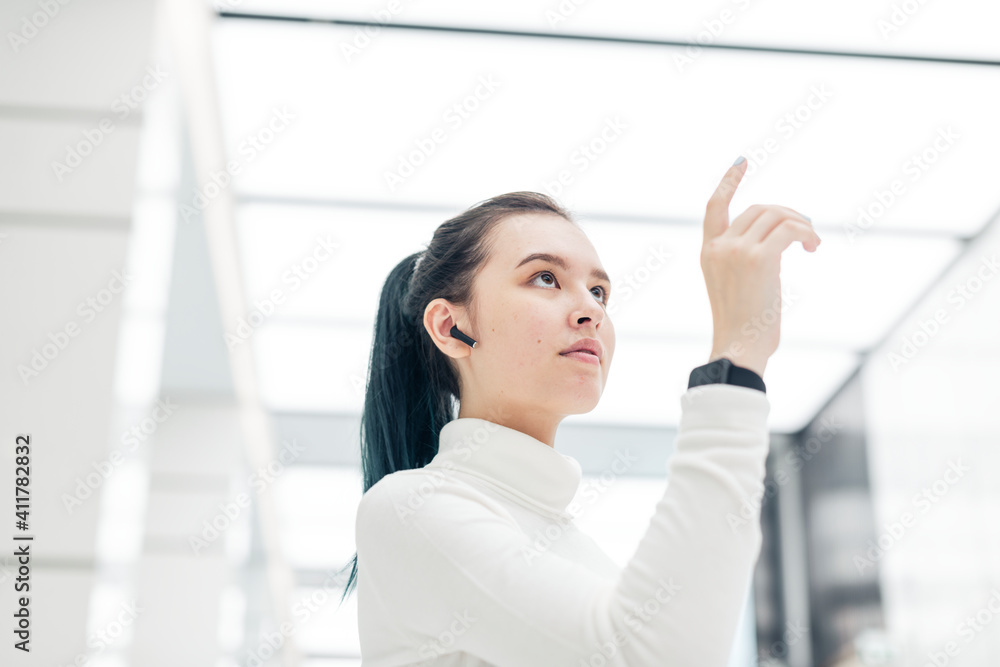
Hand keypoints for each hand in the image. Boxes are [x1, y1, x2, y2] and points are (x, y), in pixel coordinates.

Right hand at [699, 158, 820, 377]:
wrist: (738, 347)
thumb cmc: (742, 326)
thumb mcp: (734, 285)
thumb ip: (746, 258)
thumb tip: (782, 239)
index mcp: (708, 252)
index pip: (714, 206)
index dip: (728, 181)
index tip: (741, 161)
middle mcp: (719, 246)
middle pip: (759, 209)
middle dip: (787, 214)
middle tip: (806, 232)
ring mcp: (737, 250)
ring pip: (777, 216)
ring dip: (801, 225)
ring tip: (812, 244)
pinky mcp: (759, 259)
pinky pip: (790, 230)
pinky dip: (806, 234)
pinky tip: (812, 248)